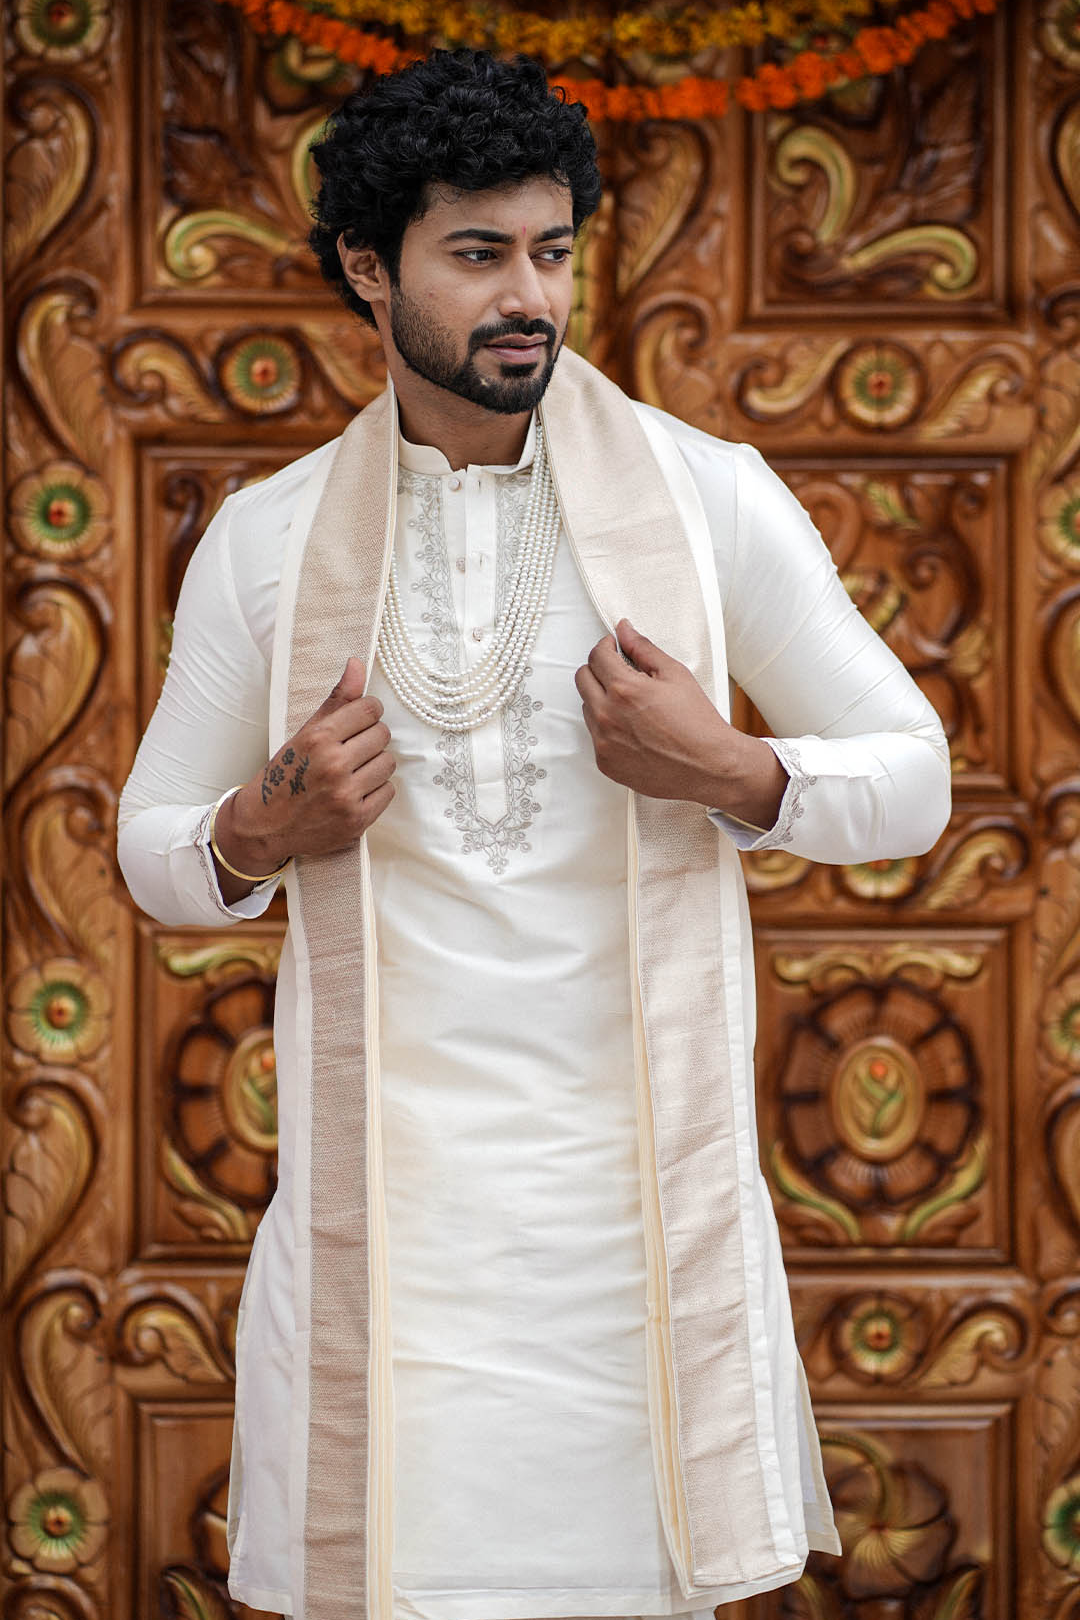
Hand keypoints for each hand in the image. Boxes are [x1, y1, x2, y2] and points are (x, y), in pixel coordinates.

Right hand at [214, 656, 396, 883]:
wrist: (265, 826)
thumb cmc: (285, 775)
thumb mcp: (304, 734)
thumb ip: (336, 700)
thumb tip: (358, 664)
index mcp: (318, 739)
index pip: (369, 709)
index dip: (367, 713)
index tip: (358, 721)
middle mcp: (334, 765)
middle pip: (382, 735)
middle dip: (370, 739)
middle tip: (352, 749)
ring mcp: (346, 795)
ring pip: (388, 763)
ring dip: (374, 765)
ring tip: (353, 771)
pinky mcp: (357, 820)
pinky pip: (388, 791)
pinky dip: (376, 790)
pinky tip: (356, 790)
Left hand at [574, 618, 786, 823]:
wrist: (708, 766)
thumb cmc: (697, 724)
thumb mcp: (675, 675)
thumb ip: (643, 649)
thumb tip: (624, 630)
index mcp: (624, 689)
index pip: (596, 656)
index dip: (605, 646)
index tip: (613, 648)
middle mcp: (607, 715)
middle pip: (582, 679)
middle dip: (599, 669)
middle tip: (620, 672)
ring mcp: (603, 742)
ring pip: (587, 707)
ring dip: (601, 699)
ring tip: (632, 706)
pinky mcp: (605, 762)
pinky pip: (595, 736)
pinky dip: (608, 728)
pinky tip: (633, 729)